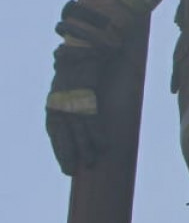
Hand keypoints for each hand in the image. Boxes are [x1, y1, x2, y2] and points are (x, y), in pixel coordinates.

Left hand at [46, 40, 110, 175]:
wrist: (82, 51)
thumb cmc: (76, 71)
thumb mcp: (65, 89)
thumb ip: (67, 103)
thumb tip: (77, 119)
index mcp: (52, 105)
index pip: (54, 133)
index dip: (59, 149)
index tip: (65, 164)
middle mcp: (59, 106)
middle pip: (63, 135)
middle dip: (66, 154)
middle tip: (71, 171)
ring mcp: (72, 103)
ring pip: (78, 131)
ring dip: (85, 148)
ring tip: (90, 163)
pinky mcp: (86, 98)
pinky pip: (92, 120)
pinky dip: (97, 134)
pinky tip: (103, 146)